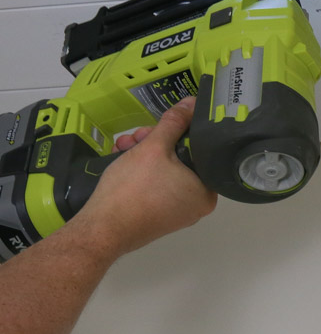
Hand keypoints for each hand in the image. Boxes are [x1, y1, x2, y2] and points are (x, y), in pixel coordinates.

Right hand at [73, 97, 216, 259]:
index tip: (162, 123)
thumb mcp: (154, 147)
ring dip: (143, 153)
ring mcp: (175, 213)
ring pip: (164, 171)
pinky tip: (122, 158)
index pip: (200, 150)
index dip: (180, 132)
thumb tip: (192, 102)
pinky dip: (140, 171)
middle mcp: (196, 205)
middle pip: (180, 160)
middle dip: (154, 142)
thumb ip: (175, 122)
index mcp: (206, 192)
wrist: (100, 230)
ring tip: (122, 145)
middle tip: (137, 135)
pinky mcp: (156, 216)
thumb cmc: (133, 188)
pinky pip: (154, 186)